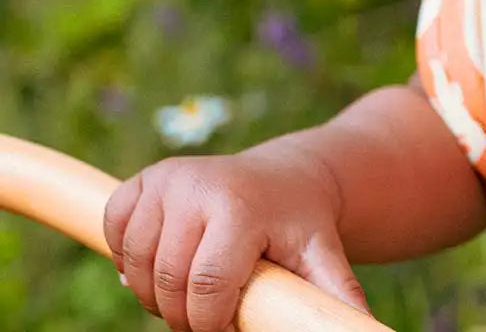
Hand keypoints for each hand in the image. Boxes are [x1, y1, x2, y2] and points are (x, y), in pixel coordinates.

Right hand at [103, 142, 369, 331]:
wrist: (285, 177)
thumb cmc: (301, 225)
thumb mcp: (322, 256)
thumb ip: (335, 295)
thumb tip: (364, 330)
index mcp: (241, 207)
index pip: (205, 288)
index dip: (209, 323)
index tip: (226, 325)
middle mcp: (198, 185)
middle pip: (167, 283)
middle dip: (183, 312)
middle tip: (211, 307)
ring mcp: (168, 179)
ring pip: (135, 265)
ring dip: (154, 290)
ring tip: (193, 283)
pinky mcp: (145, 178)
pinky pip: (113, 229)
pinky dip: (127, 255)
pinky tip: (165, 254)